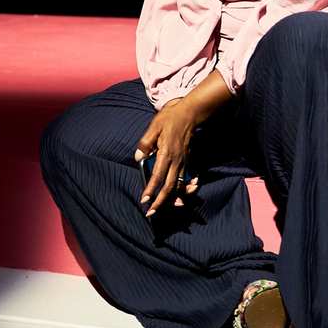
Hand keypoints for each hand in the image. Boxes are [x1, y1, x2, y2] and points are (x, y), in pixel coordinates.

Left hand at [135, 97, 202, 217]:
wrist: (190, 114)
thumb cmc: (170, 118)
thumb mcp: (154, 127)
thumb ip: (145, 143)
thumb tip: (138, 158)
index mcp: (167, 153)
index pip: (158, 176)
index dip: (151, 189)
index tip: (144, 200)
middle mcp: (177, 161)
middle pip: (169, 187)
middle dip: (160, 202)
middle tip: (151, 213)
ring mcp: (184, 162)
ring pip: (178, 185)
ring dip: (172, 199)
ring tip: (166, 209)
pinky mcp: (187, 161)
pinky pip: (185, 179)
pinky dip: (184, 190)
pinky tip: (182, 197)